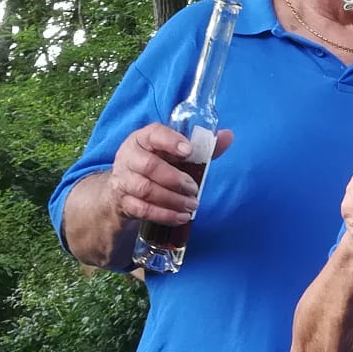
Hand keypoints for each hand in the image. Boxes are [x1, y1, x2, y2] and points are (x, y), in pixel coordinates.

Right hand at [108, 122, 234, 226]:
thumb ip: (201, 146)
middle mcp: (130, 157)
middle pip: (149, 166)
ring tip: (191, 205)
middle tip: (194, 188)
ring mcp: (124, 180)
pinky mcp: (124, 202)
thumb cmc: (156, 164)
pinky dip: (164, 215)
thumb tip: (228, 136)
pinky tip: (181, 217)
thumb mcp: (174, 153)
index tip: (188, 151)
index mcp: (143, 139)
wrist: (125, 187)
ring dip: (172, 199)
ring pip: (146, 190)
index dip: (170, 141)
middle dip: (175, 178)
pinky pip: (142, 210)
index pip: (153, 134)